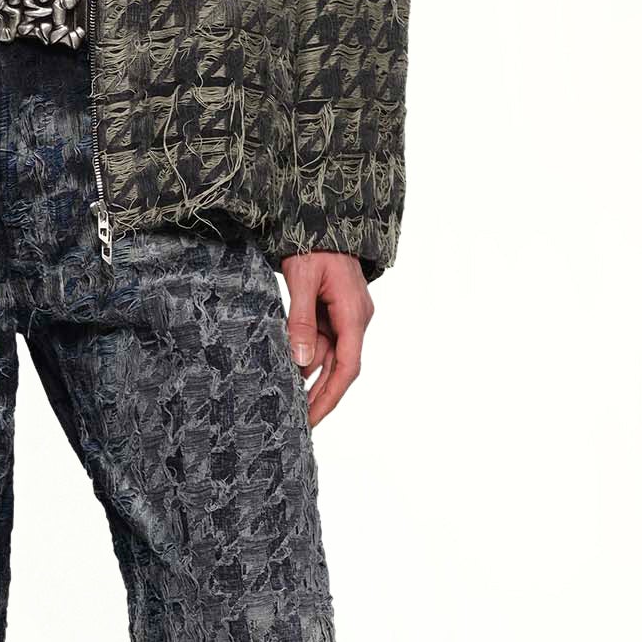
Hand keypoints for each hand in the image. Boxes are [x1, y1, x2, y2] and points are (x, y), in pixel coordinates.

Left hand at [282, 252, 372, 426]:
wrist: (322, 218)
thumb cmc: (314, 244)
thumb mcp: (303, 280)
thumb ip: (301, 320)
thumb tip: (300, 360)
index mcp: (354, 315)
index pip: (347, 368)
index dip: (329, 397)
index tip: (312, 419)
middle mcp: (355, 320)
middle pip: (339, 369)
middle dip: (319, 397)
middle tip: (297, 424)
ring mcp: (345, 317)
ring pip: (328, 357)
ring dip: (309, 380)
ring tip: (286, 404)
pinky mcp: (333, 312)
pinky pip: (321, 343)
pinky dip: (305, 359)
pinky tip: (288, 374)